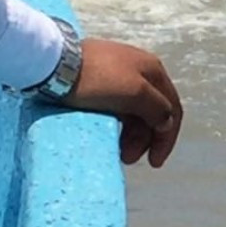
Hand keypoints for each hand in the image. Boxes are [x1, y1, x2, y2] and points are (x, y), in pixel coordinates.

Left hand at [59, 39, 183, 167]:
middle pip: (153, 111)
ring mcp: (119, 73)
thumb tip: (167, 122)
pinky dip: (118, 123)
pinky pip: (117, 106)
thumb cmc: (97, 79)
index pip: (172, 108)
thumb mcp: (135, 93)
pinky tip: (108, 132)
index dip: (167, 138)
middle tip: (127, 159)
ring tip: (117, 151)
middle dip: (145, 139)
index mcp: (153, 70)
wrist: (53, 64)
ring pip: (134, 110)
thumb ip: (157, 108)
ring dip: (131, 134)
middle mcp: (140, 69)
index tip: (154, 163)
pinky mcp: (99, 78)